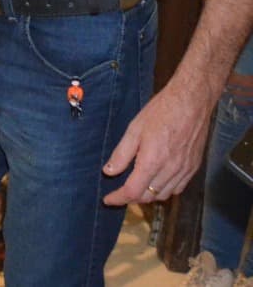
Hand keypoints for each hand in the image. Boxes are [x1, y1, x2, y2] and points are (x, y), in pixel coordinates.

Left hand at [101, 74, 217, 204]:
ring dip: (149, 195)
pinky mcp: (194, 167)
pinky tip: (157, 181)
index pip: (133, 191)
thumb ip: (121, 154)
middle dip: (132, 198)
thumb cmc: (161, 112)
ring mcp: (185, 170)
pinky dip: (165, 190)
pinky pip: (178, 188)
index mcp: (152, 161)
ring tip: (136, 187)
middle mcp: (170, 170)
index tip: (108, 200)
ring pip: (164, 195)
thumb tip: (109, 171)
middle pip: (148, 196)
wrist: (191, 103)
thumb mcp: (134, 129)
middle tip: (119, 192)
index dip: (118, 199)